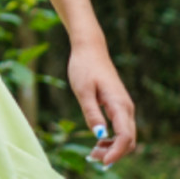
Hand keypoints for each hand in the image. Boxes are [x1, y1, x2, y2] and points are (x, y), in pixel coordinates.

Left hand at [69, 44, 136, 166]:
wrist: (89, 50)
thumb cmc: (84, 67)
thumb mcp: (82, 90)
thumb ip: (91, 112)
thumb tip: (100, 134)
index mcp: (119, 104)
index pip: (125, 135)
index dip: (117, 151)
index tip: (103, 160)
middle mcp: (126, 108)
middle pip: (129, 139)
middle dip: (114, 153)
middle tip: (93, 158)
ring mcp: (124, 107)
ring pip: (126, 135)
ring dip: (113, 147)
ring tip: (93, 154)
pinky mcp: (118, 106)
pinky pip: (121, 128)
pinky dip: (112, 139)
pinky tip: (98, 142)